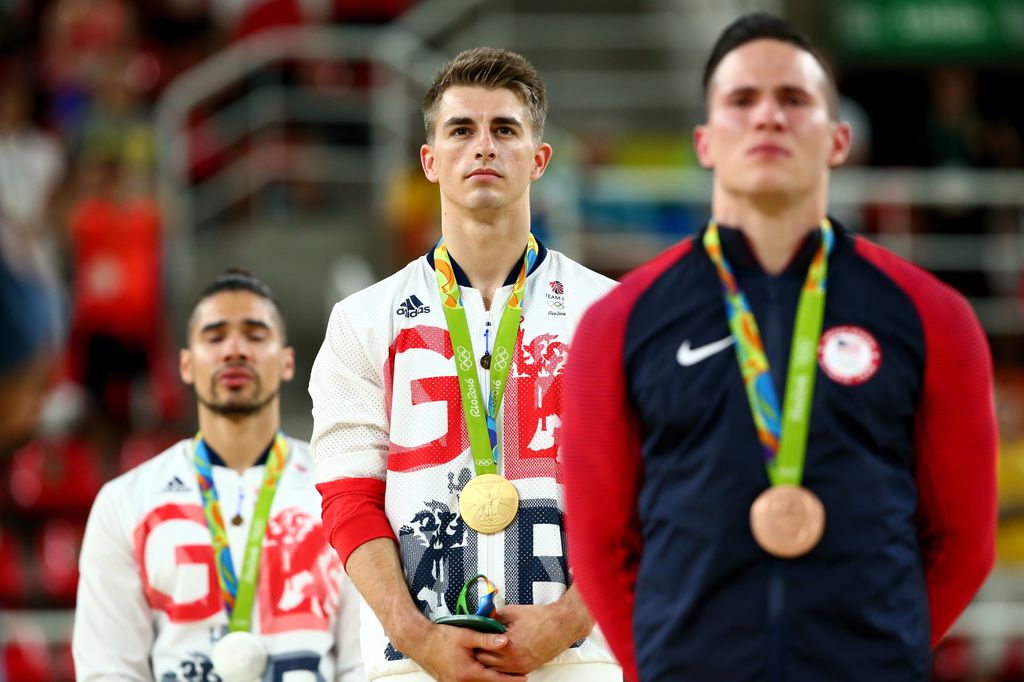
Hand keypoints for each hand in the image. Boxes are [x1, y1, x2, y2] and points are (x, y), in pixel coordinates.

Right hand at [399, 621, 526, 681]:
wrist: (419, 641)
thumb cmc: (441, 637)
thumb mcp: (466, 635)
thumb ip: (486, 639)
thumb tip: (505, 642)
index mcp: (467, 672)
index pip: (495, 679)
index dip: (510, 679)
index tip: (523, 678)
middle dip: (502, 680)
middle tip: (518, 675)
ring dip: (491, 678)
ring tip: (505, 673)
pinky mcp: (450, 681)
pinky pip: (469, 681)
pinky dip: (480, 677)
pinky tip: (485, 670)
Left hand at [474, 603, 583, 674]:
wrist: (561, 625)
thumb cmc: (541, 618)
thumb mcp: (512, 612)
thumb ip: (494, 617)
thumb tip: (482, 619)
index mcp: (508, 645)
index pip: (481, 647)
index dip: (476, 639)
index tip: (474, 634)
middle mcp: (514, 660)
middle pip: (485, 661)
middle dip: (481, 650)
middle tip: (479, 640)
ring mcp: (520, 667)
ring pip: (495, 669)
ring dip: (490, 659)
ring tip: (490, 647)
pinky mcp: (526, 669)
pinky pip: (507, 671)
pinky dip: (501, 664)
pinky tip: (501, 654)